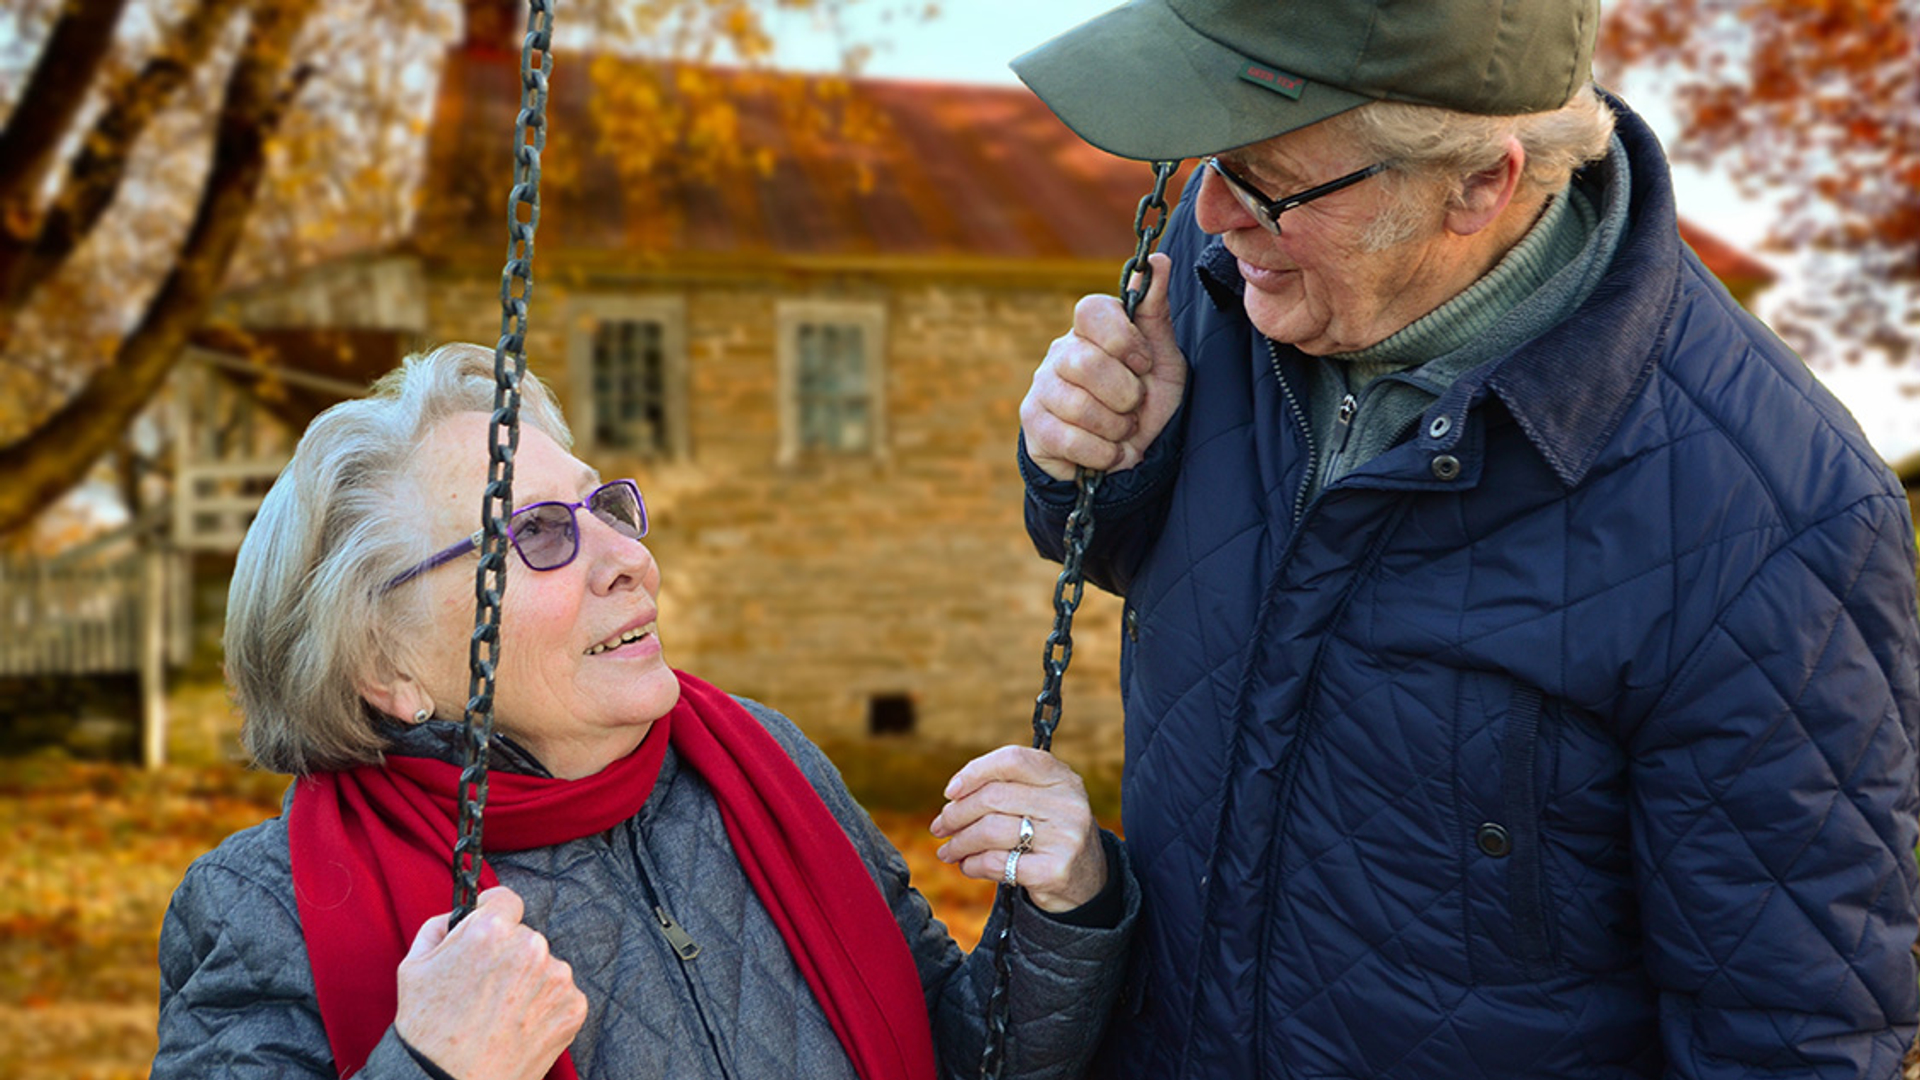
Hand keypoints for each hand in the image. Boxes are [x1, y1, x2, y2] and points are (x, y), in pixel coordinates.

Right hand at [394, 886, 587, 1079]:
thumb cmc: (428, 1030)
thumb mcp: (414, 967)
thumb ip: (439, 927)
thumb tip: (458, 914)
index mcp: (492, 931)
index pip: (506, 900)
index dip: (494, 913)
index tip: (491, 927)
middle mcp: (531, 947)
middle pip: (525, 936)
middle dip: (508, 954)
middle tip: (485, 988)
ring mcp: (557, 978)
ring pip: (544, 966)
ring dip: (529, 981)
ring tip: (500, 1013)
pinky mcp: (573, 1007)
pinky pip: (560, 994)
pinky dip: (544, 1006)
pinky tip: (518, 1026)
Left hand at [929, 746, 1107, 912]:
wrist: (1088, 881)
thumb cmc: (1051, 833)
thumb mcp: (1043, 801)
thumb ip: (1007, 788)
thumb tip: (954, 795)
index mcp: (1062, 778)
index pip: (1012, 760)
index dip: (974, 771)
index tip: (951, 791)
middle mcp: (1068, 803)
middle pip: (993, 798)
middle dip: (957, 813)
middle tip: (940, 826)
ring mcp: (1064, 838)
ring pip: (990, 831)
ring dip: (959, 842)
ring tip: (948, 850)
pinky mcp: (1054, 871)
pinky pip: (997, 863)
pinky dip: (973, 865)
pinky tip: (967, 865)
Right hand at [1019, 251, 1187, 480]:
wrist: (1127, 454)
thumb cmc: (1145, 400)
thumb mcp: (1163, 359)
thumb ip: (1156, 312)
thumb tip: (1158, 260)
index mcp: (1091, 330)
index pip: (1091, 310)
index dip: (1123, 340)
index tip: (1144, 364)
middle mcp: (1060, 352)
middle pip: (1087, 363)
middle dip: (1125, 395)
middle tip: (1134, 406)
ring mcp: (1041, 387)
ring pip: (1079, 407)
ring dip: (1116, 428)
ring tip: (1122, 431)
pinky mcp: (1033, 424)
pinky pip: (1069, 439)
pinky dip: (1102, 454)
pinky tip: (1109, 452)